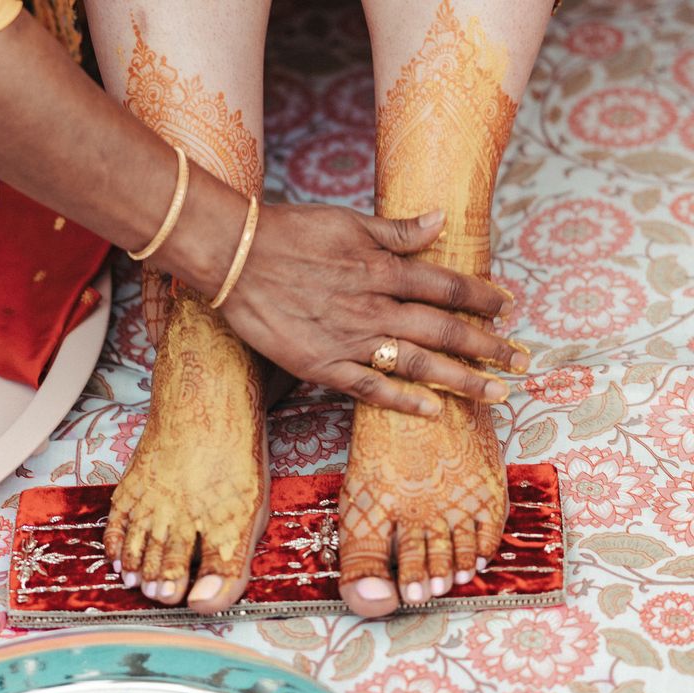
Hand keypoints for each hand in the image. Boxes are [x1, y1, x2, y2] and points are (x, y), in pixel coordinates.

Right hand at [217, 202, 524, 415]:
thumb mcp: (347, 220)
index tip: (507, 307)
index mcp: (382, 268)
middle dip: (487, 345)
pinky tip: (433, 410)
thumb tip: (440, 219)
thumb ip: (397, 230)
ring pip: (417, 362)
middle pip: (443, 329)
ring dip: (461, 378)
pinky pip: (370, 387)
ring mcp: (349, 339)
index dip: (481, 297)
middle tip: (519, 360)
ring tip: (496, 392)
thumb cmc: (289, 233)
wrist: (235, 257)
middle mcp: (374, 306)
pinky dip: (403, 400)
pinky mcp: (322, 365)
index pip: (446, 286)